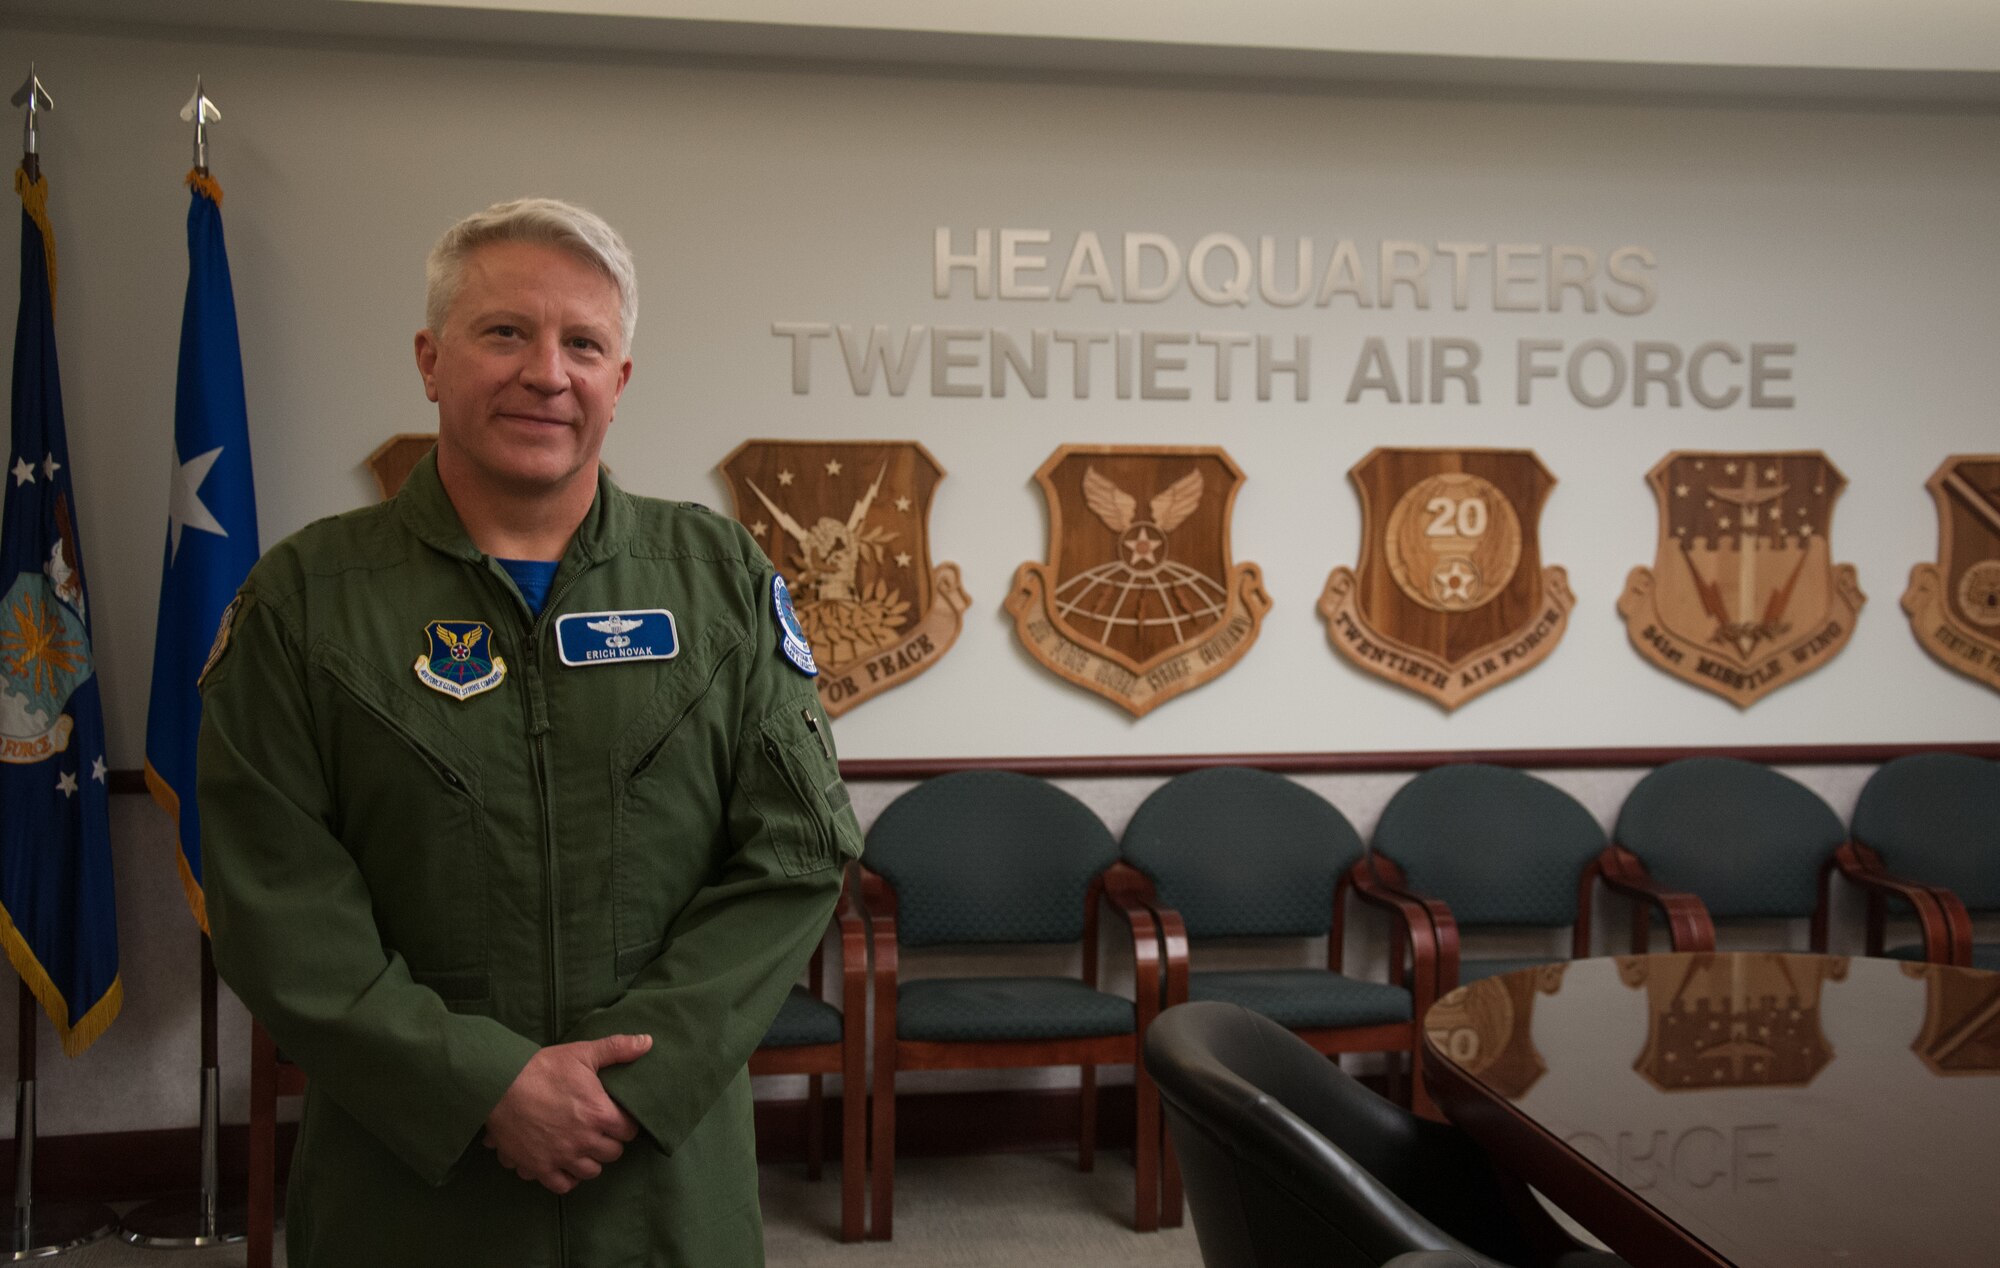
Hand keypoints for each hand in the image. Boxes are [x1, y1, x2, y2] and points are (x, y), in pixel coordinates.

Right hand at [483, 1033, 650, 1193]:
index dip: (625, 1123)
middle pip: (612, 1153)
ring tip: (584, 1147)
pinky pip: (562, 1185)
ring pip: (591, 1171)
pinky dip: (566, 1178)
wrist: (499, 1085)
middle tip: (600, 1130)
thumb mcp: (582, 1053)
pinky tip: (564, 1164)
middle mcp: (584, 1141)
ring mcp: (561, 1157)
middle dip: (610, 1141)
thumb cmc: (542, 1068)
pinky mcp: (539, 1167)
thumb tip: (647, 1042)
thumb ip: (617, 1049)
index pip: (629, 1131)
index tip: (617, 1117)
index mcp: (599, 1114)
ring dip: (591, 1160)